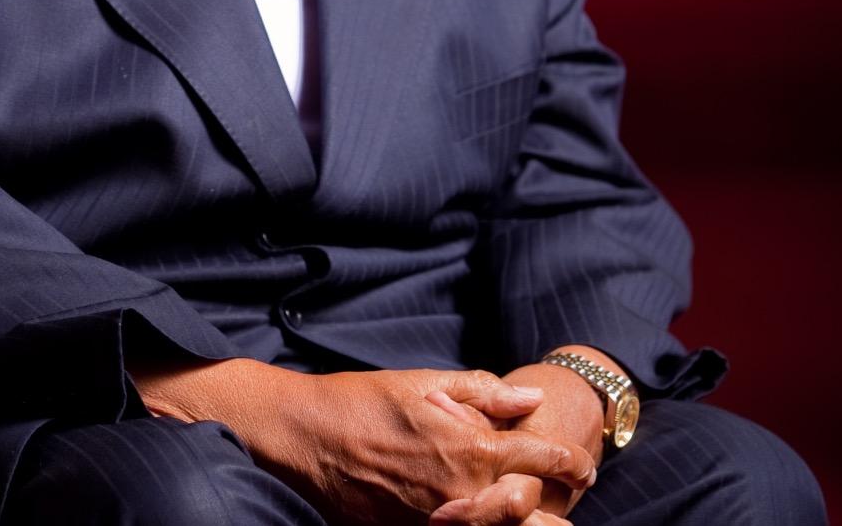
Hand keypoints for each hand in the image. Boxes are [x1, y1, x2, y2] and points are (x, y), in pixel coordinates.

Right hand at [132, 359, 596, 524]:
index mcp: (468, 445)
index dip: (569, 462)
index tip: (584, 464)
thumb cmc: (364, 400)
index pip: (539, 458)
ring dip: (527, 525)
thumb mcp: (425, 381)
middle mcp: (462, 491)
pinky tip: (489, 521)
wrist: (308, 436)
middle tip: (574, 496)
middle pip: (531, 513)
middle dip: (559, 508)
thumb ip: (484, 392)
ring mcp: (439, 522)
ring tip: (547, 522)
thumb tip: (531, 396)